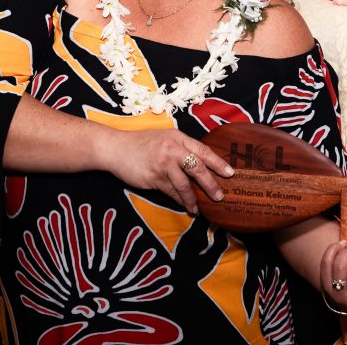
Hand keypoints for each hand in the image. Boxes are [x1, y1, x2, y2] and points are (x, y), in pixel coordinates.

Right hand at [102, 128, 233, 213]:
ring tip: (198, 208)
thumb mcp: (165, 138)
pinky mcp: (153, 179)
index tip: (230, 173)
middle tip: (220, 196)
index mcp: (178, 138)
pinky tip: (185, 205)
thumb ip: (182, 148)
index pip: (203, 151)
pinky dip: (179, 200)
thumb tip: (202, 163)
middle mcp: (172, 150)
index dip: (218, 163)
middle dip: (210, 184)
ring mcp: (163, 165)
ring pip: (184, 185)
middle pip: (197, 168)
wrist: (115, 148)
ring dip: (193, 199)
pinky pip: (171, 192)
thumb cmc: (142, 143)